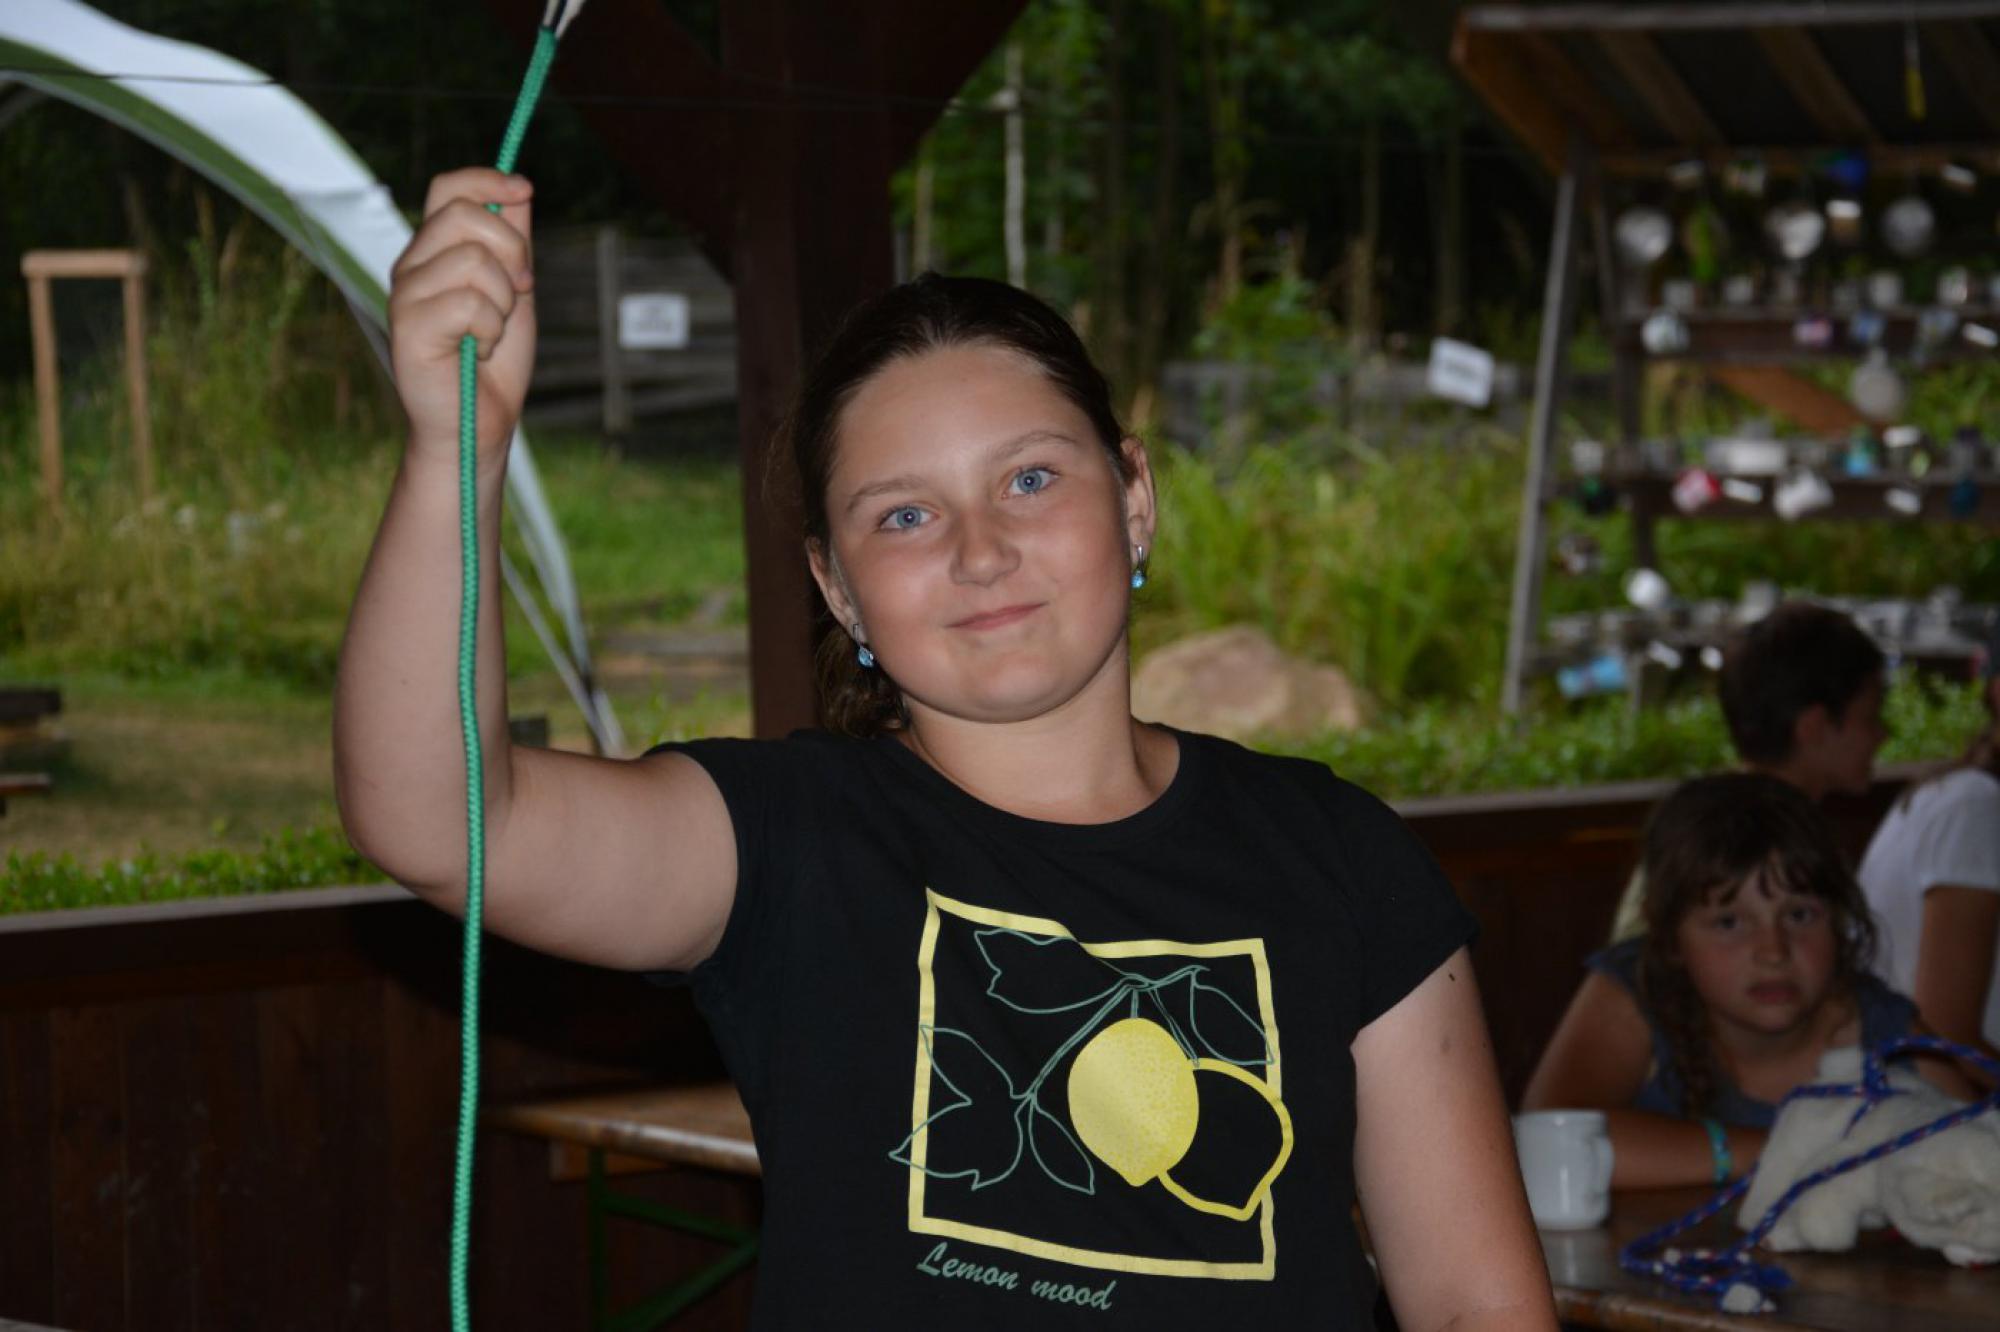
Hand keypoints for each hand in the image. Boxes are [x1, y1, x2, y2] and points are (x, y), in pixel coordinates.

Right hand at [388, 168, 536, 468]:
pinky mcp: (408, 327)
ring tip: (492, 332)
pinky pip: (469, 303)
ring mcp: (405, 295)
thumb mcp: (515, 293)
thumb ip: (514, 244)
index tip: (525, 189)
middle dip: (512, 250)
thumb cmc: (493, 364)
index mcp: (434, 252)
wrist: (477, 424)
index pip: (448, 188)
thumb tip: (519, 189)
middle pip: (463, 214)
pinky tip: (477, 351)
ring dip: (504, 300)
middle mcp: (412, 266)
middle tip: (519, 291)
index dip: (487, 179)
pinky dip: (491, 330)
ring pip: (473, 260)